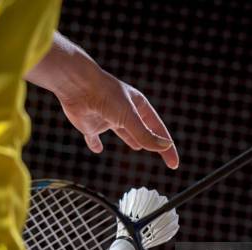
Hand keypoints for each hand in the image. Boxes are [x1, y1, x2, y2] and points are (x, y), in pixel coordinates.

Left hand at [57, 71, 178, 168]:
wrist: (78, 85)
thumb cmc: (106, 95)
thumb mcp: (129, 117)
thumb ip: (145, 134)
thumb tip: (164, 147)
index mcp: (138, 105)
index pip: (158, 129)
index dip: (167, 147)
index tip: (173, 163)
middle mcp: (124, 111)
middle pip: (142, 130)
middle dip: (151, 140)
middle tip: (160, 151)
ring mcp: (107, 117)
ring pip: (122, 132)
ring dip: (129, 139)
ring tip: (137, 147)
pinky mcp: (89, 123)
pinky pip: (93, 137)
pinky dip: (95, 143)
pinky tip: (97, 149)